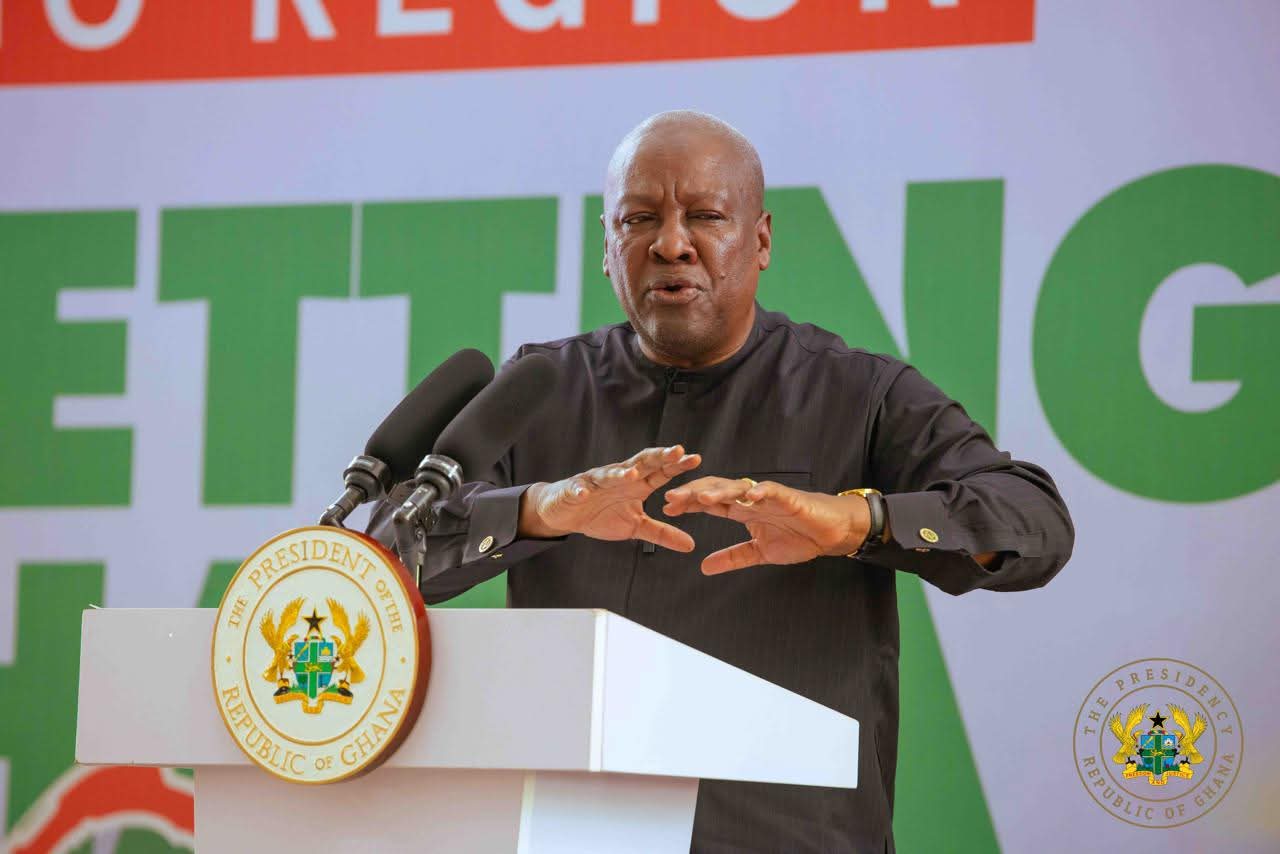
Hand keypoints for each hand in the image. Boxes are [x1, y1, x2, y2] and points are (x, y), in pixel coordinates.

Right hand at [519, 446, 701, 551]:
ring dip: (620, 474)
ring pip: (610, 474)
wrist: (566, 512)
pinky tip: (584, 493)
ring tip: (633, 474)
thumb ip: (662, 532)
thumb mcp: (635, 526)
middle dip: (658, 457)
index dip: (676, 465)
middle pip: (641, 463)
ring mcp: (596, 482)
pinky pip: (578, 490)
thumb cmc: (602, 514)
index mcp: (636, 484)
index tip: (695, 459)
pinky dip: (581, 491)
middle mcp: (619, 477)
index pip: (660, 471)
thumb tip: (691, 545)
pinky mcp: (574, 490)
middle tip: (676, 451)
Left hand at [662, 477, 869, 573]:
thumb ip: (732, 557)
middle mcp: (751, 499)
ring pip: (739, 488)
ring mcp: (768, 496)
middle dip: (693, 493)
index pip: (710, 503)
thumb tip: (704, 567)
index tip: (667, 508)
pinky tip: (748, 497)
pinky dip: (760, 493)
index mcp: (742, 511)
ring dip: (719, 491)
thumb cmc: (798, 537)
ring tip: (701, 497)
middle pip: (717, 490)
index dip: (688, 504)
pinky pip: (771, 492)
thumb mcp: (758, 553)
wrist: (829, 532)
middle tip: (671, 498)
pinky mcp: (788, 497)